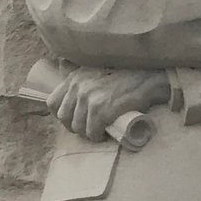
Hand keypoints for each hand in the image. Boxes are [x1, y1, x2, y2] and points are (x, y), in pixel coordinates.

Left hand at [52, 67, 168, 141]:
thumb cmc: (125, 75)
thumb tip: (62, 64)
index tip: (73, 119)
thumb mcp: (96, 67)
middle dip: (75, 126)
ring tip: (98, 131)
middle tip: (88, 128)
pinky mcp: (101, 110)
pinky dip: (97, 136)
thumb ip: (78, 69)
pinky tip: (104, 134)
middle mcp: (78, 86)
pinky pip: (92, 131)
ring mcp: (89, 98)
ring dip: (87, 133)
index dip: (62, 114)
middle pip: (64, 117)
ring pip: (77, 127)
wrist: (148, 78)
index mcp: (74, 77)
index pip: (52, 102)